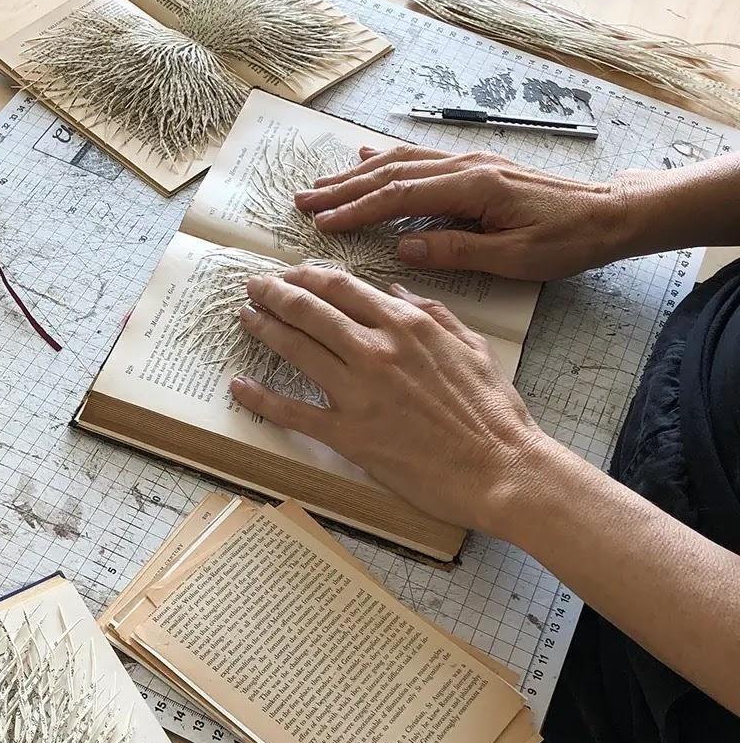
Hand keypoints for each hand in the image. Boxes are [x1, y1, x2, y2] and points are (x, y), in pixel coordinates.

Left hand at [228, 266, 559, 535]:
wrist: (502, 469)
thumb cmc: (493, 412)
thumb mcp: (471, 345)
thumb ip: (432, 312)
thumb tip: (395, 290)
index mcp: (406, 325)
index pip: (341, 287)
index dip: (307, 276)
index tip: (290, 274)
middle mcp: (376, 350)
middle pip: (310, 309)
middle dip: (275, 293)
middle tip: (255, 287)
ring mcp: (358, 392)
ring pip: (296, 348)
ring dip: (264, 328)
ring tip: (245, 317)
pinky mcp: (348, 434)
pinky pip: (292, 411)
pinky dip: (260, 397)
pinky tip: (239, 386)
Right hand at [293, 145, 629, 280]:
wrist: (609, 214)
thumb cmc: (567, 241)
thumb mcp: (513, 258)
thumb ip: (455, 250)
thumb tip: (402, 249)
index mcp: (473, 187)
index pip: (399, 197)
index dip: (356, 211)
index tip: (321, 224)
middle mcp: (465, 167)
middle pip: (390, 173)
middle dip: (342, 189)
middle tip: (302, 201)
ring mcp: (468, 163)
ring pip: (400, 163)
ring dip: (356, 176)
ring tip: (321, 187)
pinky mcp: (474, 169)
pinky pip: (418, 160)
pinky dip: (385, 161)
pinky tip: (365, 160)